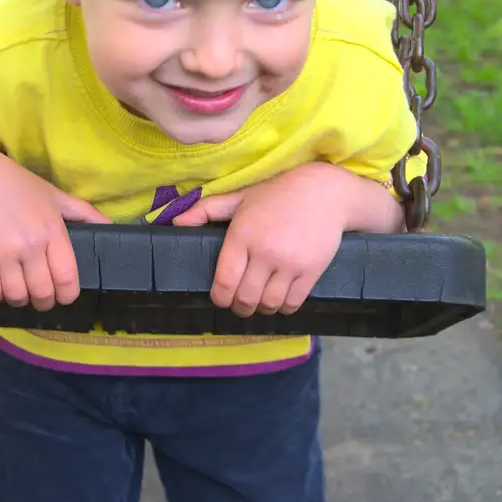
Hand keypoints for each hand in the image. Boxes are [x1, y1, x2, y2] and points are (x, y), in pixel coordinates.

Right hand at [0, 150, 108, 310]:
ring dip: (20, 300)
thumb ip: (85, 213)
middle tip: (41, 299)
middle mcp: (30, 245)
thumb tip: (111, 227)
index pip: (66, 277)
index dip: (68, 295)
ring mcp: (4, 252)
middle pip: (43, 293)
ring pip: (17, 296)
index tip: (64, 297)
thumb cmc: (18, 185)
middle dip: (44, 302)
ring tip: (20, 294)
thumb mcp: (55, 195)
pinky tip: (0, 289)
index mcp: (53, 231)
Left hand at [172, 164, 358, 316]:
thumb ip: (205, 210)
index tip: (221, 299)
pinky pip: (292, 303)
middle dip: (239, 307)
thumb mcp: (239, 197)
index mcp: (242, 235)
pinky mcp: (311, 270)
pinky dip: (284, 307)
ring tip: (260, 302)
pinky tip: (280, 300)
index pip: (224, 282)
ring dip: (262, 309)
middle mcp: (264, 251)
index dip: (220, 298)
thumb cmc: (277, 195)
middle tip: (240, 305)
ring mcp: (289, 263)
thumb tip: (175, 222)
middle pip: (245, 298)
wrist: (326, 192)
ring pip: (268, 304)